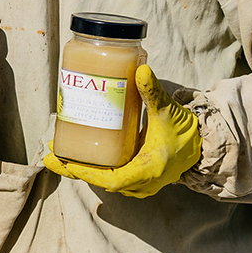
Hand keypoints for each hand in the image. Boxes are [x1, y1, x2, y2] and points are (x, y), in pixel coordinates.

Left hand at [43, 64, 200, 196]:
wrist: (202, 145)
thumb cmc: (185, 130)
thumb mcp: (168, 111)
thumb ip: (153, 92)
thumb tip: (141, 69)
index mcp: (149, 170)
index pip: (111, 179)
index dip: (87, 172)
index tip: (66, 161)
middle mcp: (142, 183)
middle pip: (100, 181)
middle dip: (73, 168)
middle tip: (49, 154)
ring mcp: (139, 184)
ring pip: (103, 180)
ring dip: (80, 168)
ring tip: (57, 152)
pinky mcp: (137, 179)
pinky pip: (109, 176)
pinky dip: (92, 168)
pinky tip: (76, 155)